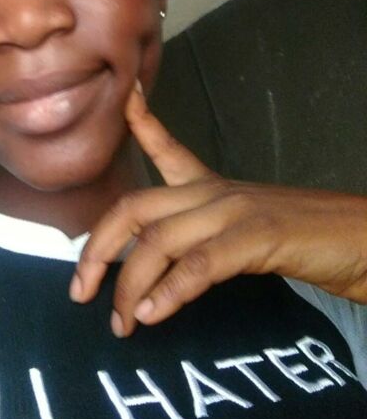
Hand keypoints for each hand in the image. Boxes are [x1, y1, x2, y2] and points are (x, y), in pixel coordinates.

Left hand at [70, 81, 366, 336]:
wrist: (365, 238)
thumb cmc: (307, 239)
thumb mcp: (248, 227)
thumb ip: (206, 237)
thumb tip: (163, 270)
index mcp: (212, 186)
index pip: (165, 147)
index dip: (138, 120)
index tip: (121, 96)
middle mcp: (214, 192)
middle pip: (135, 207)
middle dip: (97, 248)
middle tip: (80, 290)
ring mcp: (234, 210)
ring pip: (158, 239)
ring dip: (128, 285)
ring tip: (119, 322)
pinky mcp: (257, 236)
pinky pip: (200, 264)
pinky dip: (169, 291)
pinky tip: (151, 314)